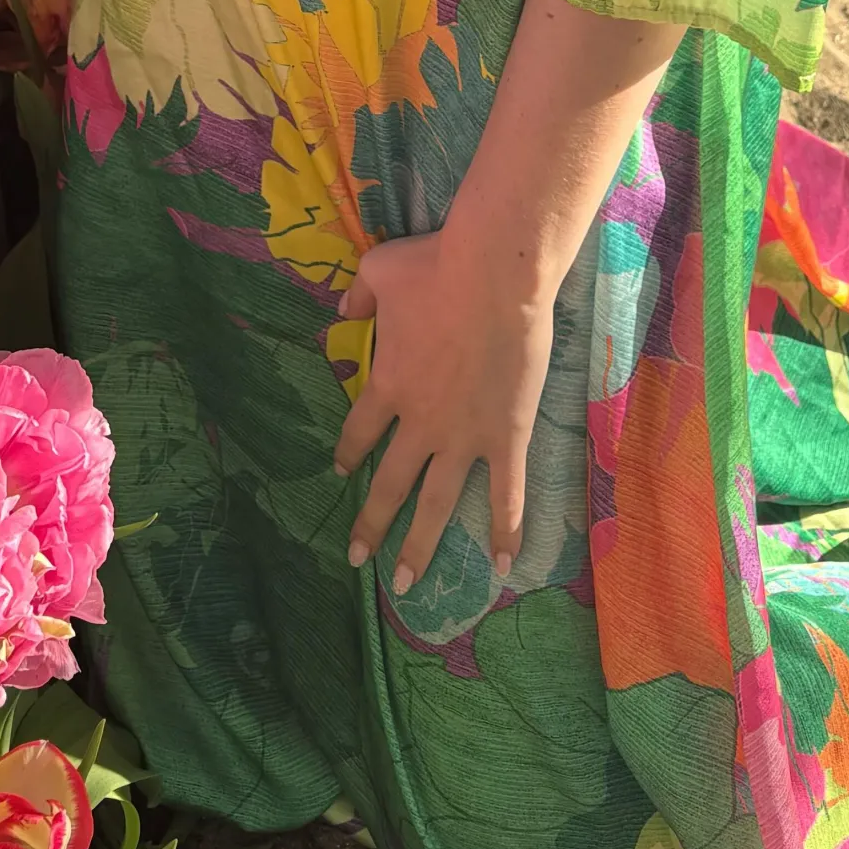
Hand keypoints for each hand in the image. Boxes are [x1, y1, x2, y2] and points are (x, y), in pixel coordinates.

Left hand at [333, 224, 555, 592]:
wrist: (495, 274)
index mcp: (387, 386)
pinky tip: (502, 565)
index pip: (359, 433)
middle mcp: (419, 423)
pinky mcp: (506, 437)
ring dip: (420, 544)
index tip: (342, 472)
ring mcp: (463, 437)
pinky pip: (506, 494)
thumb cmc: (436, 267)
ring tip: (406, 582)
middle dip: (371, 524)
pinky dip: (505, 530)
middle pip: (390, 484)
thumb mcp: (379, 271)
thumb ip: (358, 296)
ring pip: (437, 503)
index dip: (349, 454)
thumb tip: (341, 310)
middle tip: (357, 558)